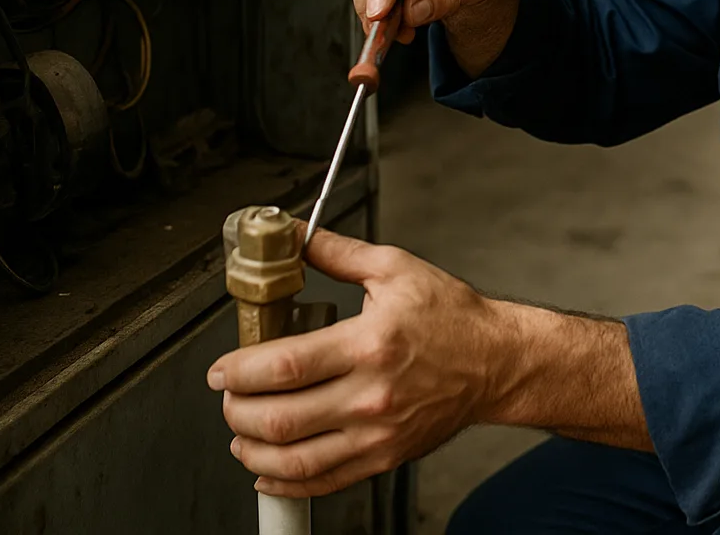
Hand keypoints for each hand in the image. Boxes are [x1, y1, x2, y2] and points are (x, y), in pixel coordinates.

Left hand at [208, 229, 497, 496]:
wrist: (497, 362)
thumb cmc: (453, 317)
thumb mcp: (396, 270)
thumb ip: (337, 253)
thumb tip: (292, 236)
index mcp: (370, 343)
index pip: (285, 366)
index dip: (239, 371)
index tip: (222, 367)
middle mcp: (372, 395)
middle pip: (279, 419)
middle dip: (236, 410)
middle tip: (229, 394)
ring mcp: (378, 433)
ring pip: (294, 460)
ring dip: (251, 450)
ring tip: (240, 431)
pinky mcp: (385, 457)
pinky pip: (323, 482)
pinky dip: (283, 483)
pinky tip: (266, 468)